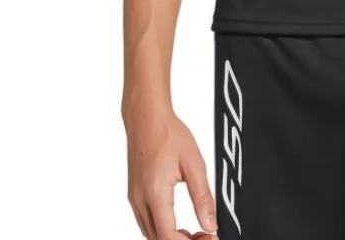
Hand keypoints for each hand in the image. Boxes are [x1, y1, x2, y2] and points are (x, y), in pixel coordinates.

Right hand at [126, 107, 217, 238]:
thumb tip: (210, 224)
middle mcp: (140, 199)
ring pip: (150, 234)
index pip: (168, 237)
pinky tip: (177, 223)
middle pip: (158, 239)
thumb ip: (203, 197)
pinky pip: (146, 222)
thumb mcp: (194, 164)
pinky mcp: (134, 193)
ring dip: (171, 238)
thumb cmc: (168, 133)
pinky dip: (161, 229)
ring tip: (195, 231)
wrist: (146, 117)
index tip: (208, 237)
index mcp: (155, 193)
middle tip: (205, 235)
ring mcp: (134, 197)